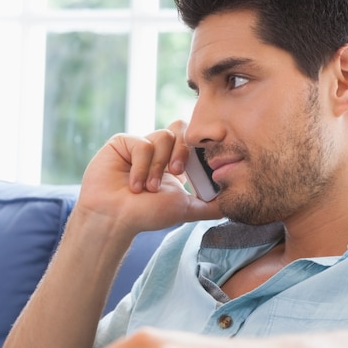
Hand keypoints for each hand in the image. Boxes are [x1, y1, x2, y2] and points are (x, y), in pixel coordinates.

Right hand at [75, 120, 221, 245]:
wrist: (115, 219)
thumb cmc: (146, 215)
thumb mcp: (186, 209)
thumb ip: (210, 206)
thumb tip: (233, 204)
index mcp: (173, 162)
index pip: (192, 141)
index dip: (198, 149)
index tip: (199, 167)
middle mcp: (158, 150)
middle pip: (181, 128)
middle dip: (182, 151)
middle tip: (176, 173)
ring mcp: (140, 144)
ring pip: (164, 136)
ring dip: (159, 166)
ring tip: (149, 188)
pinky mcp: (123, 142)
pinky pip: (142, 143)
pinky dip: (141, 166)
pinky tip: (134, 185)